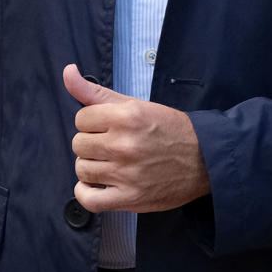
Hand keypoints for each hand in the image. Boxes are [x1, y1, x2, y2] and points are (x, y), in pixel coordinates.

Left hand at [64, 64, 210, 213]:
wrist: (204, 159)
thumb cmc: (168, 129)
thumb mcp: (134, 104)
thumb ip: (95, 91)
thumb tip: (68, 72)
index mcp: (126, 117)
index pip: (81, 119)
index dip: (93, 122)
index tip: (108, 127)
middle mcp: (124, 145)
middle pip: (79, 144)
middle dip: (92, 143)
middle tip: (112, 145)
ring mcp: (126, 174)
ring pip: (82, 169)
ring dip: (91, 167)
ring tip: (110, 164)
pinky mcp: (130, 198)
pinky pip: (89, 199)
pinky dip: (86, 193)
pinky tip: (98, 184)